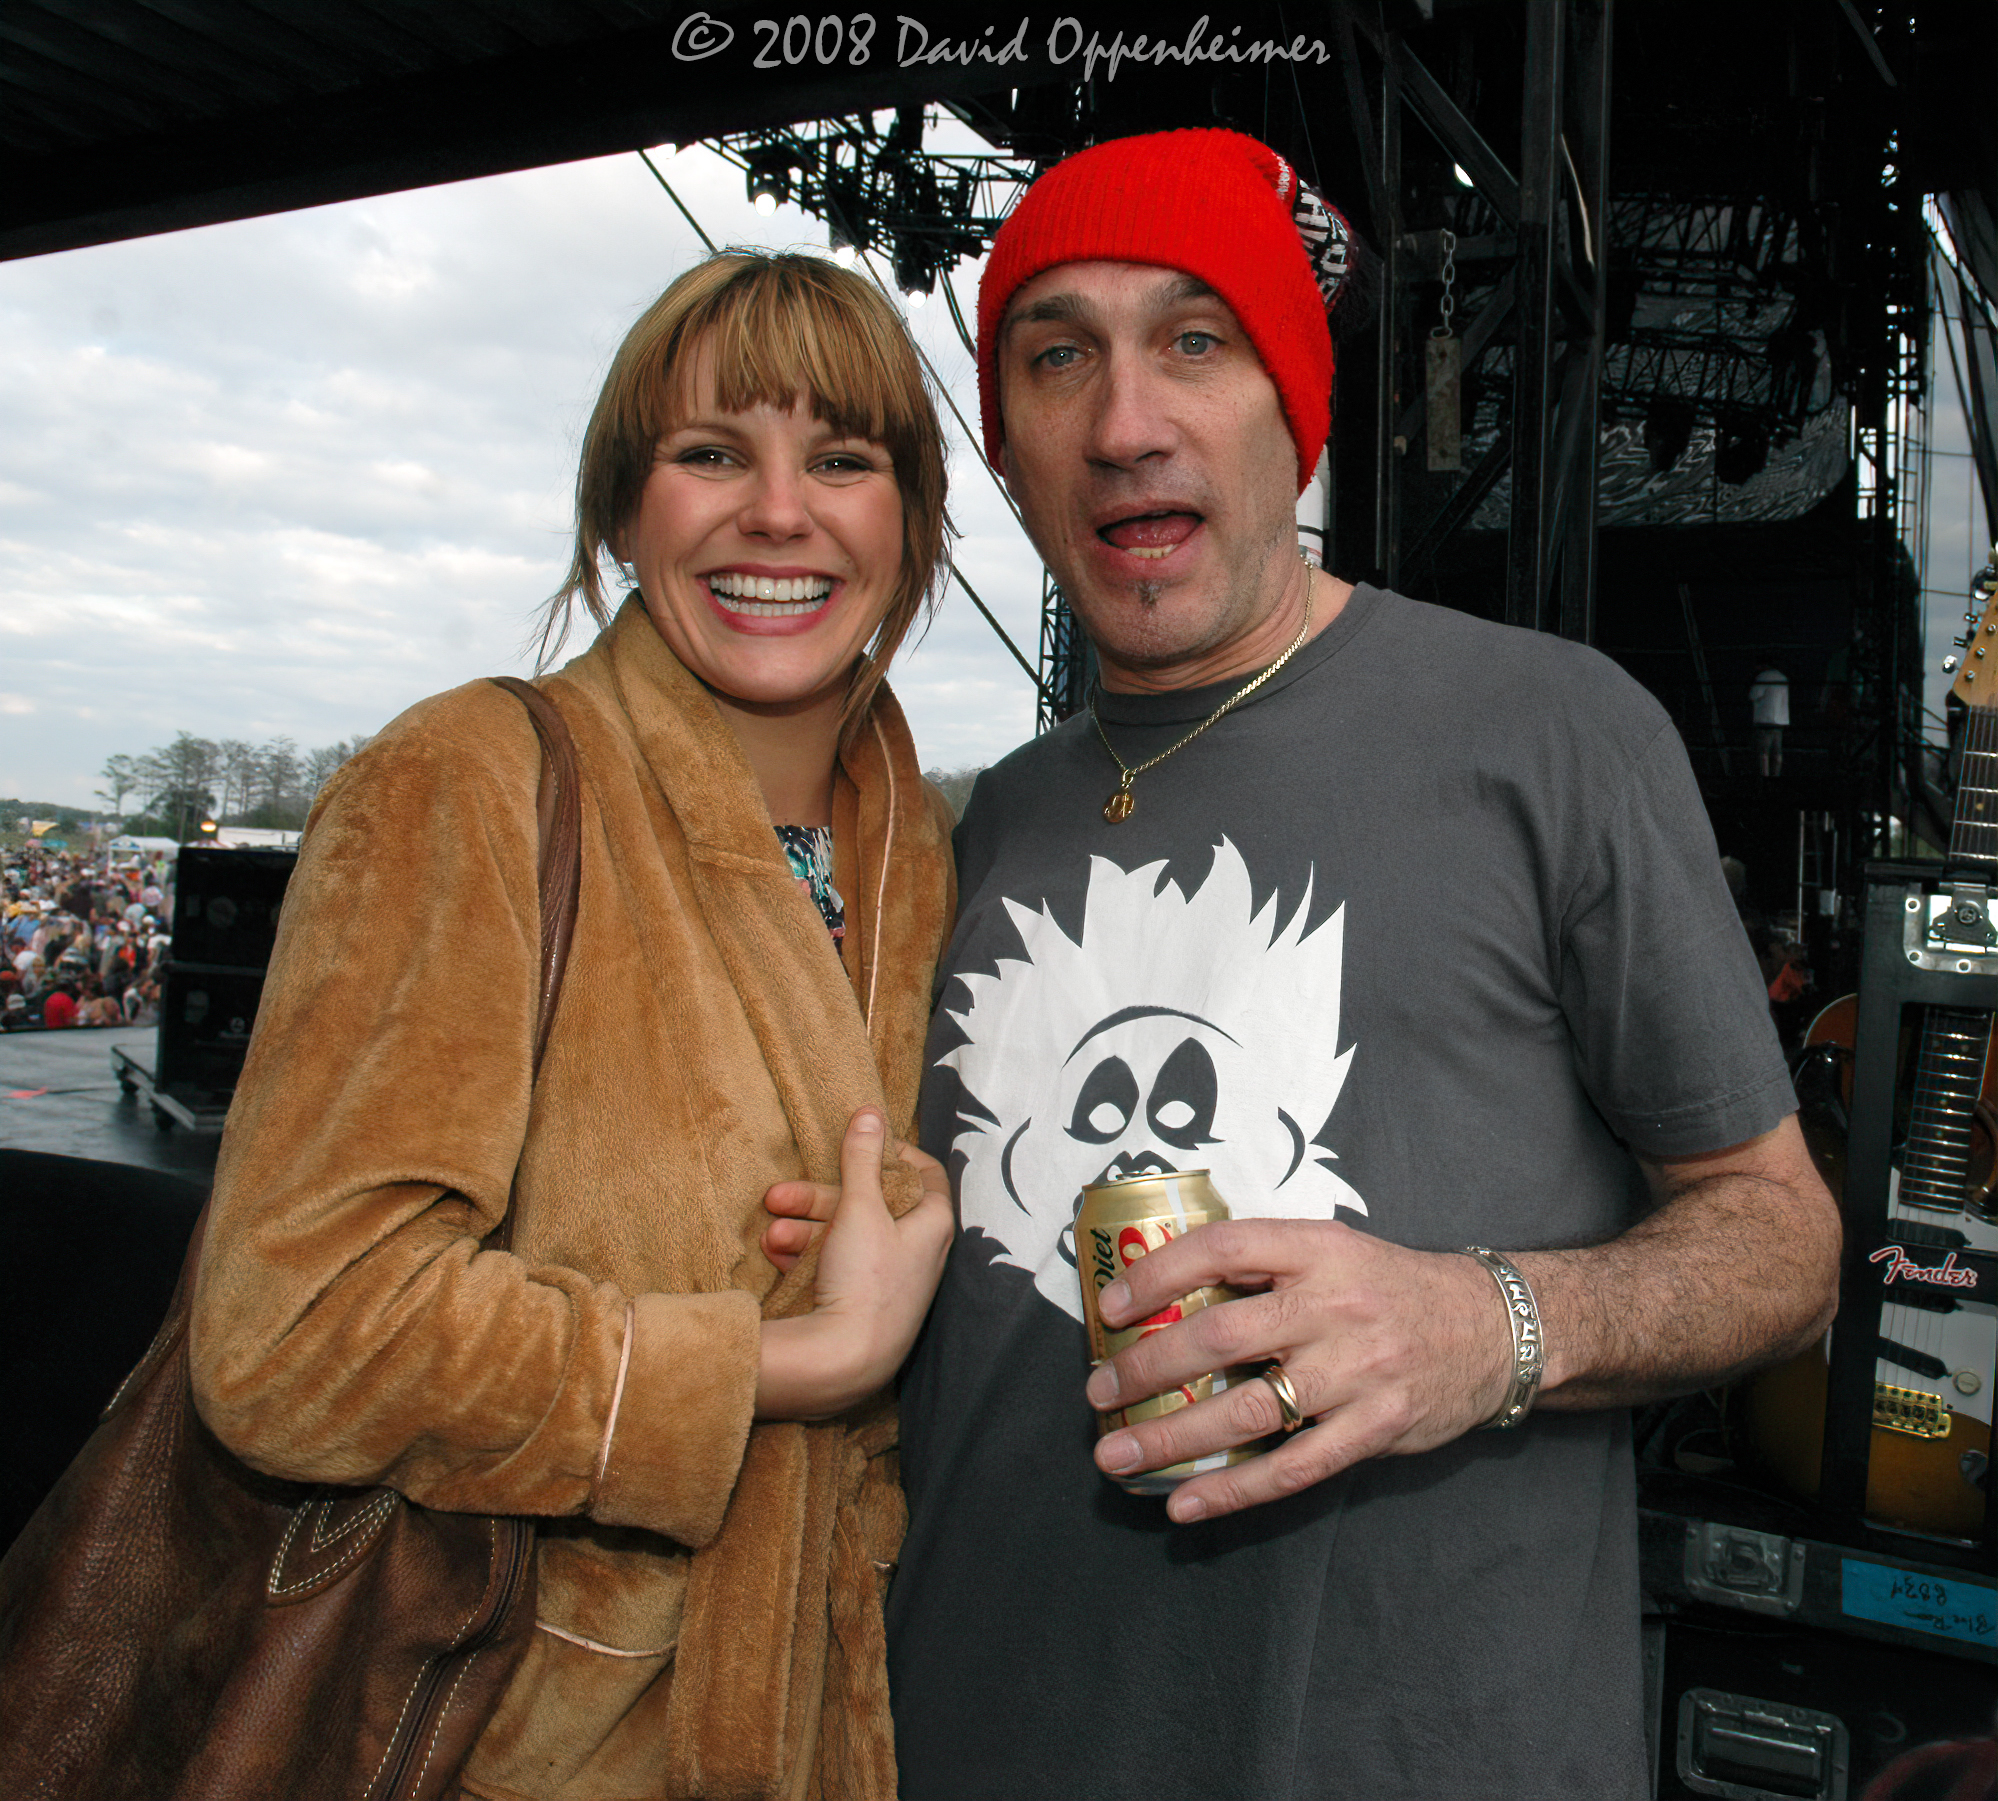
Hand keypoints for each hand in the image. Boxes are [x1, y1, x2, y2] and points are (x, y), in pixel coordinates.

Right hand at [754, 1109, 952, 1419]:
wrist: (843, 1363)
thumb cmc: (865, 1280)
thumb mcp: (859, 1207)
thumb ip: (862, 1157)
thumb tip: (871, 1112)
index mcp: (933, 1223)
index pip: (925, 1172)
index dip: (893, 1151)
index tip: (858, 1143)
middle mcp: (918, 1250)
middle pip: (870, 1204)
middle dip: (819, 1197)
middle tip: (778, 1194)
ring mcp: (891, 1278)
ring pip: (846, 1236)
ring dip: (804, 1229)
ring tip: (771, 1234)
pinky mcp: (865, 1301)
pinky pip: (837, 1266)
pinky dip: (808, 1256)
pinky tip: (776, 1256)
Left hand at [1084, 1217, 1512, 1522]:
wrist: (1491, 1327)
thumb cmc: (1389, 1287)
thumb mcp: (1334, 1250)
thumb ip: (1265, 1268)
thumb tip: (1166, 1294)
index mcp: (1318, 1248)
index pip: (1224, 1248)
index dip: (1159, 1274)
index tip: (1111, 1306)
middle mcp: (1335, 1306)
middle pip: (1221, 1336)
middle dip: (1148, 1368)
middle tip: (1098, 1391)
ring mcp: (1357, 1372)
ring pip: (1247, 1412)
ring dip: (1172, 1438)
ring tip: (1116, 1456)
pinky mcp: (1374, 1429)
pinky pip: (1292, 1468)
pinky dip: (1232, 1491)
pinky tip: (1183, 1503)